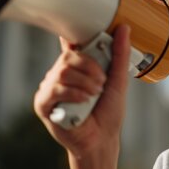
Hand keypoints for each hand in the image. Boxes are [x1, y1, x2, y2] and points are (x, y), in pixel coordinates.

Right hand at [33, 25, 131, 168]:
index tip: (83, 36)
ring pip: (62, 71)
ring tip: (94, 93)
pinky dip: (74, 93)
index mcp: (76, 67)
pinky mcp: (44, 104)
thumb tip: (124, 28)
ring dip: (84, 82)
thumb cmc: (108, 111)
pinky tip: (84, 100)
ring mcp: (50, 88)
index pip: (70, 44)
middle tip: (101, 81)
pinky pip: (55, 89)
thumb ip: (120, 55)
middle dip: (89, 67)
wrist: (102, 139)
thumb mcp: (118, 80)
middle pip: (68, 57)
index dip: (74, 36)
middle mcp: (60, 75)